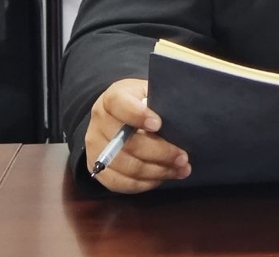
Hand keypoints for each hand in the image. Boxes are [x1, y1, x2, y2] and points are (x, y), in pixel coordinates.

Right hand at [85, 78, 190, 193]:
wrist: (115, 119)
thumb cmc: (139, 104)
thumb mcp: (146, 93)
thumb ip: (158, 102)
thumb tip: (180, 117)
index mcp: (110, 99)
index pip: (119, 105)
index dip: (138, 115)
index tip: (159, 124)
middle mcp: (99, 124)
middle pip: (128, 143)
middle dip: (160, 152)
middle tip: (183, 157)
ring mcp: (95, 148)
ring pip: (127, 166)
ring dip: (158, 171)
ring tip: (181, 170)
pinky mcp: (97, 170)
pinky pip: (121, 183)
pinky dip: (146, 183)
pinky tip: (163, 177)